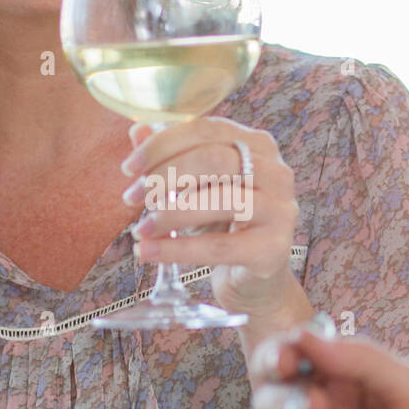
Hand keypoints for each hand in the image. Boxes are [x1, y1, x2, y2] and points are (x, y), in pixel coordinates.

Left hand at [121, 117, 308, 326]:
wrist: (254, 280)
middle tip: (131, 198)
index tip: (128, 168)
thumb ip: (170, 157)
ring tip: (140, 229)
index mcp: (257, 145)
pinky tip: (147, 252)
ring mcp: (280, 210)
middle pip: (213, 159)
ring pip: (218, 201)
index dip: (162, 145)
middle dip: (163, 176)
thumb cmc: (224, 225)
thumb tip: (137, 130)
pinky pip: (218, 246)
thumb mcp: (196, 188)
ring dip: (169, 213)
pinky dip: (176, 249)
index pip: (206, 129)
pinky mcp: (273, 249)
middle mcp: (276, 172)